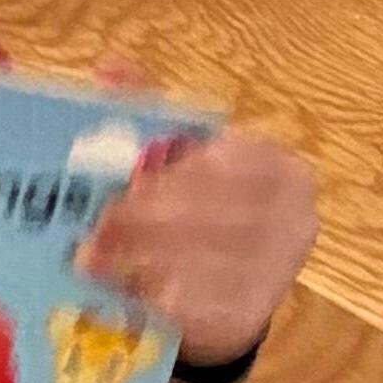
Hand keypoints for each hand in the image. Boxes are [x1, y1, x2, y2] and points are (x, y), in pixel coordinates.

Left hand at [82, 122, 317, 373]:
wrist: (224, 300)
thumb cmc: (200, 216)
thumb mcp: (182, 163)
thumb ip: (151, 115)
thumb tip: (109, 66)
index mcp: (279, 168)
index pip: (227, 164)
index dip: (171, 177)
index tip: (121, 188)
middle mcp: (294, 217)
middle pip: (214, 214)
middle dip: (145, 223)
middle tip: (92, 232)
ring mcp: (278, 271)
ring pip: (202, 261)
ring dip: (139, 261)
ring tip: (89, 261)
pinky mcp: (252, 316)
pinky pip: (199, 305)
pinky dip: (155, 299)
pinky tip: (122, 294)